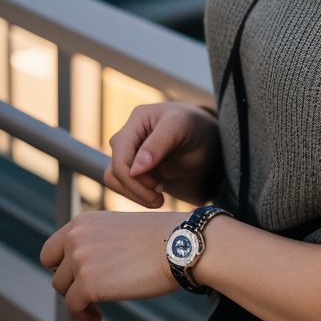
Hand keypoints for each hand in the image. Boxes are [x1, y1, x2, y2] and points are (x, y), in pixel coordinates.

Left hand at [39, 209, 181, 320]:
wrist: (181, 245)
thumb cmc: (162, 239)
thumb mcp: (119, 229)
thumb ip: (97, 242)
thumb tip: (85, 269)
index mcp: (83, 222)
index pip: (52, 250)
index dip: (63, 268)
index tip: (80, 279)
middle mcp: (76, 237)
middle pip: (55, 272)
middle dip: (69, 284)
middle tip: (89, 294)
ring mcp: (80, 260)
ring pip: (64, 290)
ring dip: (79, 302)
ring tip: (98, 309)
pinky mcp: (88, 283)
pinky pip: (74, 307)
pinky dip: (84, 317)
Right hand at [105, 101, 221, 208]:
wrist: (206, 139)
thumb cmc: (195, 127)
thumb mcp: (181, 128)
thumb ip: (158, 145)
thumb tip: (134, 169)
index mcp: (137, 120)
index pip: (121, 155)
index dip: (133, 176)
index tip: (157, 187)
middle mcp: (128, 136)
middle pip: (115, 170)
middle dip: (136, 188)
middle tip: (160, 199)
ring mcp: (129, 152)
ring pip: (114, 180)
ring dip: (134, 194)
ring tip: (159, 199)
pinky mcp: (134, 168)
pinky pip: (124, 185)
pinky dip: (136, 195)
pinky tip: (156, 195)